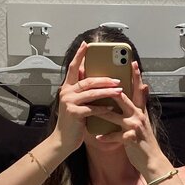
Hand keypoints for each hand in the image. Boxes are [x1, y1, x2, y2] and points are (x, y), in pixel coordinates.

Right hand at [54, 40, 125, 154]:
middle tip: (118, 78)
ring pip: (91, 93)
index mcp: (67, 88)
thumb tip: (95, 79)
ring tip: (119, 90)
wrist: (64, 140)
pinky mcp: (74, 113)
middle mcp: (66, 92)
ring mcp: (69, 103)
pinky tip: (112, 108)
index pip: (73, 68)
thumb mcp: (76, 104)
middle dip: (104, 79)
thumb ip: (82, 91)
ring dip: (107, 91)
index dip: (79, 56)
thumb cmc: (73, 122)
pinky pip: (92, 108)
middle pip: (87, 80)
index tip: (86, 44)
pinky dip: (103, 108)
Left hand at [89, 59, 169, 176]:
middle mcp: (138, 116)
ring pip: (114, 116)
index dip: (136, 75)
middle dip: (113, 88)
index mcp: (140, 110)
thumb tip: (145, 86)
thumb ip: (141, 103)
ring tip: (89, 109)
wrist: (151, 161)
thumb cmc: (144, 141)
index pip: (138, 89)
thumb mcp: (144, 120)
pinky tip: (97, 136)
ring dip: (100, 113)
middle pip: (124, 98)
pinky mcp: (130, 139)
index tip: (133, 62)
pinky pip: (114, 136)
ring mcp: (134, 127)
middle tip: (103, 79)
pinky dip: (105, 137)